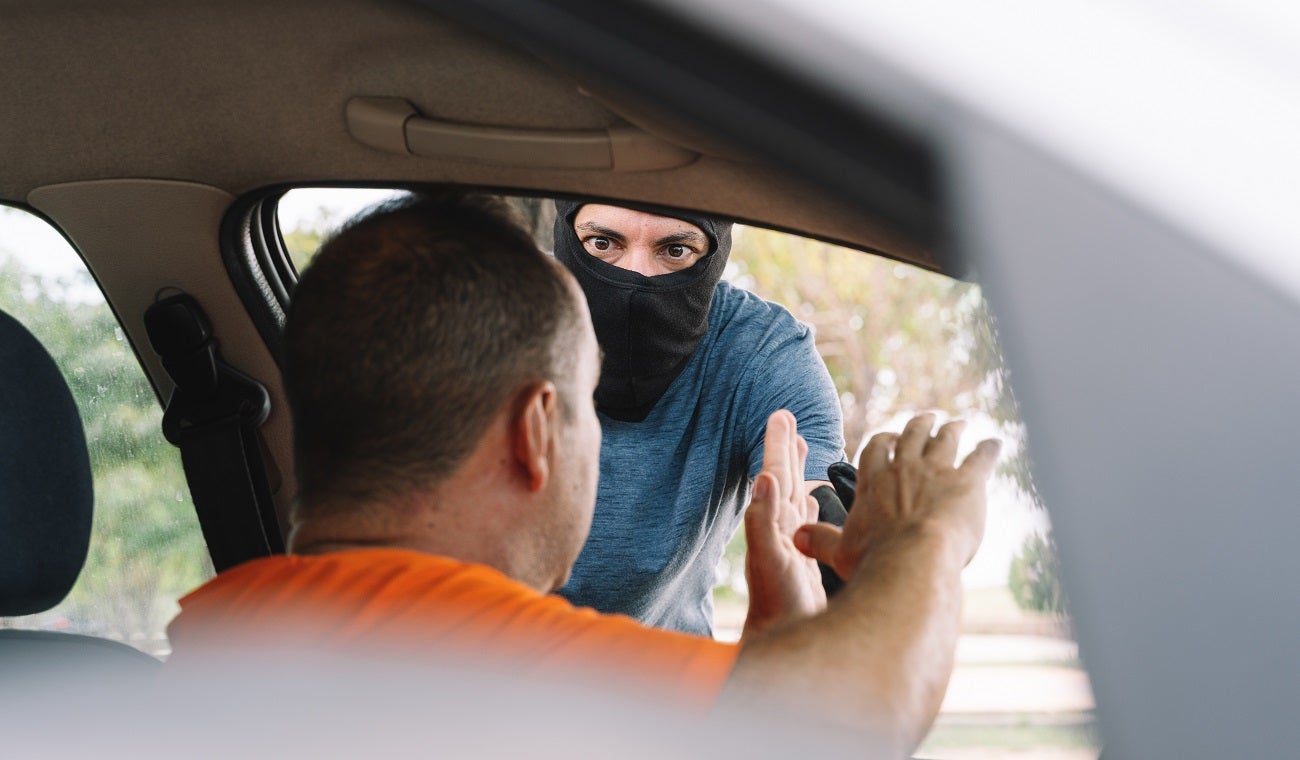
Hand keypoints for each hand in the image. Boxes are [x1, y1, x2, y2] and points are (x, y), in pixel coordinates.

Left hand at [742, 410, 826, 637]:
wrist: (782, 640)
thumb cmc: (777, 604)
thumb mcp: (770, 558)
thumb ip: (763, 519)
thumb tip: (764, 478)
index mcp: (773, 522)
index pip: (776, 474)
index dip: (778, 445)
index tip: (780, 416)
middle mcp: (780, 529)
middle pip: (784, 479)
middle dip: (786, 449)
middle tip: (786, 418)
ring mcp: (792, 544)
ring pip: (796, 498)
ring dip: (798, 473)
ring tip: (801, 449)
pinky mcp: (803, 560)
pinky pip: (807, 524)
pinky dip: (809, 506)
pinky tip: (813, 502)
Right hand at [795, 414, 1000, 580]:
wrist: (912, 561)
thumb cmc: (874, 560)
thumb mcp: (839, 552)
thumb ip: (818, 541)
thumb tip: (795, 537)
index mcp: (873, 480)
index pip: (876, 448)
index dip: (884, 441)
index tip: (889, 438)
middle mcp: (904, 468)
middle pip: (911, 434)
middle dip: (919, 424)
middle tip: (927, 418)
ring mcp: (937, 471)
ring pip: (945, 439)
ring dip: (952, 429)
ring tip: (958, 423)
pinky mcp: (968, 481)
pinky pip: (981, 456)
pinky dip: (989, 449)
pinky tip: (995, 443)